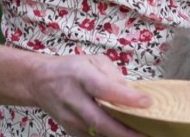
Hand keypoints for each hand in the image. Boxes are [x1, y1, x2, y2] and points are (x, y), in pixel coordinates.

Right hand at [28, 54, 150, 136]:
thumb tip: (133, 93)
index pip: (106, 90)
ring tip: (143, 135)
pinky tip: (126, 136)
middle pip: (102, 121)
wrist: (40, 82)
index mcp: (82, 77)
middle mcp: (75, 101)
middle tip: (149, 134)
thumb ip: (114, 75)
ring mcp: (72, 120)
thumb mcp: (93, 61)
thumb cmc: (71, 69)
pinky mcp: (72, 131)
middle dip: (126, 132)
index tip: (148, 102)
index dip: (127, 98)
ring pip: (99, 134)